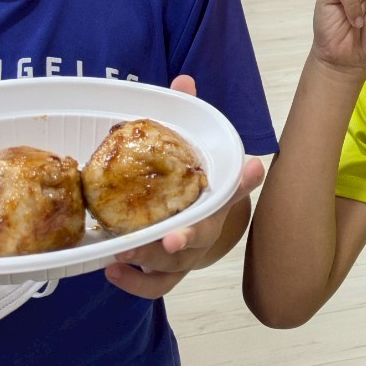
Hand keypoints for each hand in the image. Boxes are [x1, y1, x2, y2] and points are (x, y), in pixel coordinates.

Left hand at [103, 75, 265, 298]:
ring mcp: (186, 256)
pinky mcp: (165, 273)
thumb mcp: (188, 150)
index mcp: (215, 199)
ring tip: (123, 251)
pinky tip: (111, 268)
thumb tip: (183, 80)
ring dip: (151, 262)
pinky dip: (134, 283)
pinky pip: (155, 286)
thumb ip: (186, 118)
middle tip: (168, 238)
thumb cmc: (187, 183)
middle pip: (203, 239)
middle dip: (187, 239)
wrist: (189, 224)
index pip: (235, 189)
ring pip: (176, 267)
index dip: (245, 182)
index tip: (255, 165)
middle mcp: (206, 231)